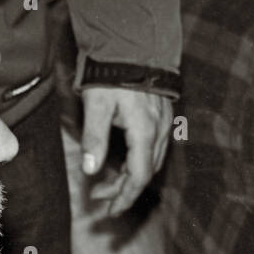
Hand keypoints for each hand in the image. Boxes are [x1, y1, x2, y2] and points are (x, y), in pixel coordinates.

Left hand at [80, 86, 172, 215]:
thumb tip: (90, 170)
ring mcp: (164, 123)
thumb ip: (94, 139)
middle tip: (100, 197)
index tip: (109, 211)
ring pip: (151, 161)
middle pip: (146, 172)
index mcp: (144, 133)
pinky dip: (139, 160)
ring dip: (131, 176)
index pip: (137, 176)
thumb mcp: (97, 106)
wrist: (134, 42)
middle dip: (124, 190)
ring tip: (108, 182)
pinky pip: (154, 147)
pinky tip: (124, 159)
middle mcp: (159, 132)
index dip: (124, 197)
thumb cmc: (113, 73)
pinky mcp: (163, 115)